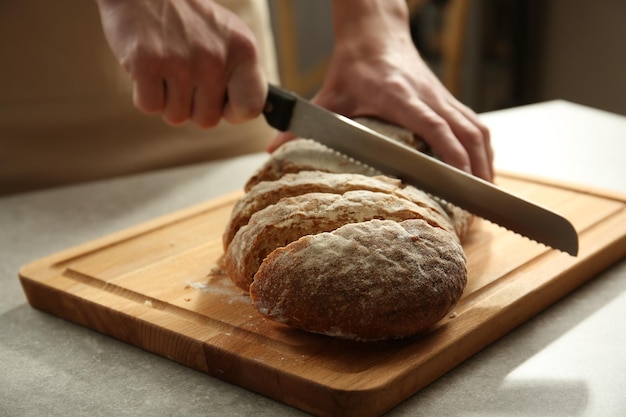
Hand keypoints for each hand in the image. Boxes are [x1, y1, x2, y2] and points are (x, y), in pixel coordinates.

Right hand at [95, 0, 266, 126]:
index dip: (232, 111)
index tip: (221, 101)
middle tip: (183, 75)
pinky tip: (147, 67)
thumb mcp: (229, 36)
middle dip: (192, 105)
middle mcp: (216, 57)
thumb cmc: (187, 19)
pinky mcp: (147, 63)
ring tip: (165, 67)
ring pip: (176, 116)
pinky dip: (144, 94)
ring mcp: (181, 61)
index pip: (251, 107)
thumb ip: (241, 73)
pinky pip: (149, 106)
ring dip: (167, 99)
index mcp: (244, 50)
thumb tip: (248, 110)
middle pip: (207, 120)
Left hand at [268, 0, 492, 180]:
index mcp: (399, 96)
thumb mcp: (328, 94)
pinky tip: (481, 166)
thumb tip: (273, 149)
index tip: (460, 181)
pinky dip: (482, 147)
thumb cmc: (353, 65)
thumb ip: (303, 122)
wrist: (375, 32)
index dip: (451, 153)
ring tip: (484, 193)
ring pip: (476, 128)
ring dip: (484, 160)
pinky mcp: (446, 97)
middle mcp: (427, 95)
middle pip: (465, 132)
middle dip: (475, 169)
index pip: (434, 126)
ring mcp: (441, 95)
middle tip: (476, 204)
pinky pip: (474, 122)